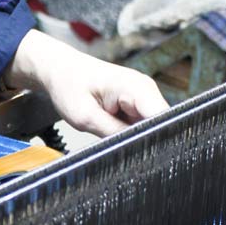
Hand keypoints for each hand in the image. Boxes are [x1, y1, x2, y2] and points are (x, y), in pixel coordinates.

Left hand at [4, 29, 168, 134]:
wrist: (61, 70)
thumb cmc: (69, 84)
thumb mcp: (85, 116)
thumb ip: (113, 134)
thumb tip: (135, 149)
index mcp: (137, 87)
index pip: (164, 118)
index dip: (158, 139)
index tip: (142, 153)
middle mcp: (146, 90)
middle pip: (161, 126)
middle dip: (144, 141)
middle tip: (116, 145)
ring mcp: (143, 98)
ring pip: (150, 129)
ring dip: (134, 138)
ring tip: (107, 133)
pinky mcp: (136, 106)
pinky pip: (141, 127)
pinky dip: (128, 134)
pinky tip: (110, 130)